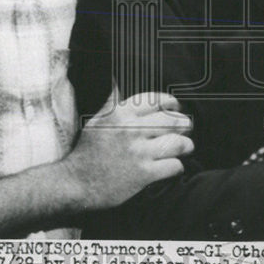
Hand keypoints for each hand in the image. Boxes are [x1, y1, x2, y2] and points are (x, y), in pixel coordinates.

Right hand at [65, 90, 193, 209]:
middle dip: (184, 124)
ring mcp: (138, 152)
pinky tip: (175, 165)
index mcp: (121, 114)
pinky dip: (178, 166)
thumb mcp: (97, 120)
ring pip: (177, 143)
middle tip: (187, 128)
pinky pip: (173, 166)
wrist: (76, 183)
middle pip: (172, 121)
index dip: (172, 103)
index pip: (157, 100)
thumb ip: (112, 102)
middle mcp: (131, 130)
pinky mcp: (143, 174)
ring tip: (187, 147)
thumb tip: (116, 80)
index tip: (177, 107)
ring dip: (186, 145)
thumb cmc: (87, 151)